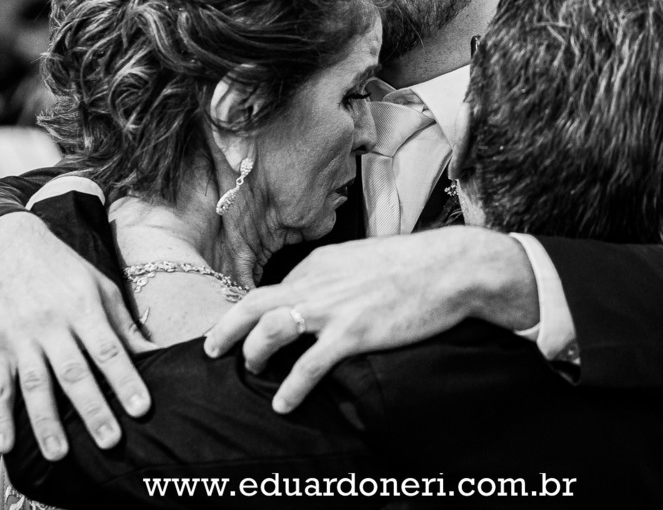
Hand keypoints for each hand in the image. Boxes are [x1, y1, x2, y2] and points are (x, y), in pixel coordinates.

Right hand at [0, 212, 157, 460]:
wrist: (8, 247)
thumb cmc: (65, 270)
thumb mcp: (100, 286)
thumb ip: (124, 323)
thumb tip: (156, 353)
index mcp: (83, 307)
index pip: (108, 349)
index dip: (125, 379)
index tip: (141, 407)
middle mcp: (51, 324)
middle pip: (74, 372)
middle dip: (93, 408)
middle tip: (110, 440)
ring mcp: (21, 337)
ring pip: (35, 384)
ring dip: (46, 421)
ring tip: (60, 453)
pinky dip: (1, 416)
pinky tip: (7, 444)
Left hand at [204, 226, 536, 412]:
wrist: (450, 268)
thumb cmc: (414, 264)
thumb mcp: (363, 259)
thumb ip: (336, 274)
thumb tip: (320, 294)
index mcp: (319, 262)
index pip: (275, 289)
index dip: (256, 312)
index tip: (246, 329)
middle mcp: (316, 282)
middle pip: (253, 304)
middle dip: (226, 328)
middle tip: (212, 349)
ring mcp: (332, 309)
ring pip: (270, 331)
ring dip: (253, 354)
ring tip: (251, 372)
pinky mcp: (352, 334)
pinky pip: (308, 366)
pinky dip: (290, 388)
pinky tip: (282, 404)